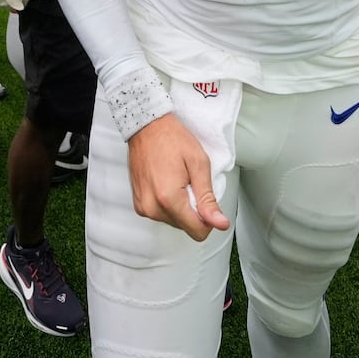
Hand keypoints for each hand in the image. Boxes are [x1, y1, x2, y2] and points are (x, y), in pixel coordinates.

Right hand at [125, 113, 229, 241]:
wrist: (146, 126)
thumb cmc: (172, 139)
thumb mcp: (199, 164)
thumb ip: (208, 199)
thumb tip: (220, 223)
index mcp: (169, 199)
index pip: (197, 232)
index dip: (209, 219)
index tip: (208, 200)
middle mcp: (152, 207)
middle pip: (185, 227)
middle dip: (193, 209)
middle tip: (190, 182)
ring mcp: (143, 207)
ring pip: (174, 221)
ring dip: (181, 206)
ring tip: (177, 180)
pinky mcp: (138, 204)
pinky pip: (161, 215)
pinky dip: (169, 204)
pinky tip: (168, 183)